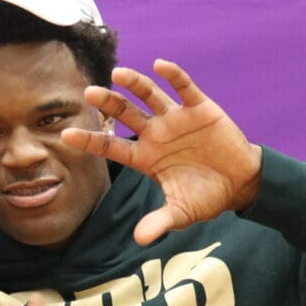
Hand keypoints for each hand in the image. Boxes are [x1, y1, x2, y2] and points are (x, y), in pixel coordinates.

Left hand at [62, 59, 263, 244]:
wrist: (239, 183)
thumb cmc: (205, 197)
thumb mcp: (181, 212)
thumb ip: (159, 222)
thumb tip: (139, 240)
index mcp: (145, 157)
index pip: (111, 146)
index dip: (89, 141)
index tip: (66, 135)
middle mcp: (155, 134)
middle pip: (125, 114)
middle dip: (108, 103)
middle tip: (89, 92)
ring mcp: (176, 119)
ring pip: (149, 96)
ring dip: (134, 84)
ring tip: (117, 74)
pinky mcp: (200, 109)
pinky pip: (184, 88)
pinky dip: (173, 76)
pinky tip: (160, 65)